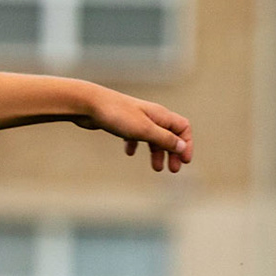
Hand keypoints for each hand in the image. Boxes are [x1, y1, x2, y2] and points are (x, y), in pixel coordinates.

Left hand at [75, 85, 193, 173]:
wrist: (89, 104)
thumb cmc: (117, 116)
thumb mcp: (144, 130)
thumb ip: (164, 139)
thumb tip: (182, 147)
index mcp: (161, 115)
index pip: (183, 128)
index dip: (186, 144)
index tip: (185, 161)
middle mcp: (151, 116)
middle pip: (169, 135)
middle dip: (173, 152)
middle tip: (173, 170)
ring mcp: (136, 119)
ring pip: (152, 137)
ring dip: (157, 152)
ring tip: (157, 168)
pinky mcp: (121, 123)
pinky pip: (134, 135)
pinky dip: (135, 144)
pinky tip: (129, 153)